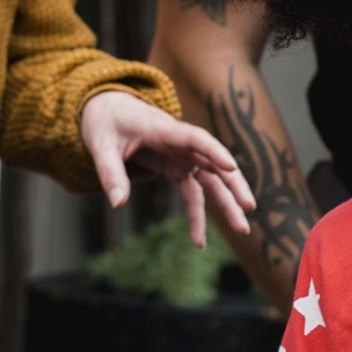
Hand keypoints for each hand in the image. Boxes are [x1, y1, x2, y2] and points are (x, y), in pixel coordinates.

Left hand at [79, 90, 256, 246]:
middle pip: (214, 163)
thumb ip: (110, 173)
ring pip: (212, 181)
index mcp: (164, 130)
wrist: (108, 110)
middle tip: (250, 208)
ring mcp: (182, 156)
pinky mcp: (177, 168)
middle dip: (234, 185)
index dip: (215, 151)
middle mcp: (180, 143)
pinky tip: (199, 241)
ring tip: (242, 231)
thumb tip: (118, 204)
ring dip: (226, 204)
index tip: (232, 167)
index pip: (196, 138)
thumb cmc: (106, 123)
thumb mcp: (101, 146)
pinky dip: (197, 216)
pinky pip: (193, 194)